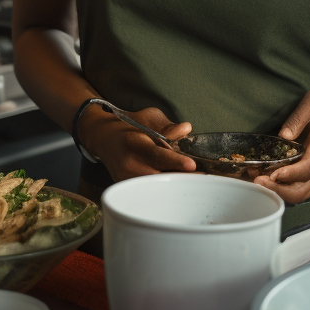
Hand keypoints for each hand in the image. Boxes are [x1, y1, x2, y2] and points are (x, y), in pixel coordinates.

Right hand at [78, 104, 195, 181]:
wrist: (106, 139)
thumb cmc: (131, 125)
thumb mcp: (149, 117)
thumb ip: (168, 125)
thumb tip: (186, 129)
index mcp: (133, 143)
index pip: (156, 155)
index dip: (175, 161)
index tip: (191, 165)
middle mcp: (128, 165)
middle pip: (160, 176)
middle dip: (181, 176)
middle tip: (203, 175)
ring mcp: (126, 180)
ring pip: (157, 188)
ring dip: (174, 183)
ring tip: (191, 179)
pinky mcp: (128, 190)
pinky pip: (151, 192)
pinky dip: (164, 188)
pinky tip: (174, 182)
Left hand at [254, 89, 309, 203]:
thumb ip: (299, 116)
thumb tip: (283, 135)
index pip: (307, 168)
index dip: (289, 174)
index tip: (272, 174)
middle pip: (301, 190)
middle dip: (277, 189)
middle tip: (255, 180)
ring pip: (298, 195)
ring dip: (275, 191)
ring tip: (254, 179)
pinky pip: (296, 190)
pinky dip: (279, 188)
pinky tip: (263, 178)